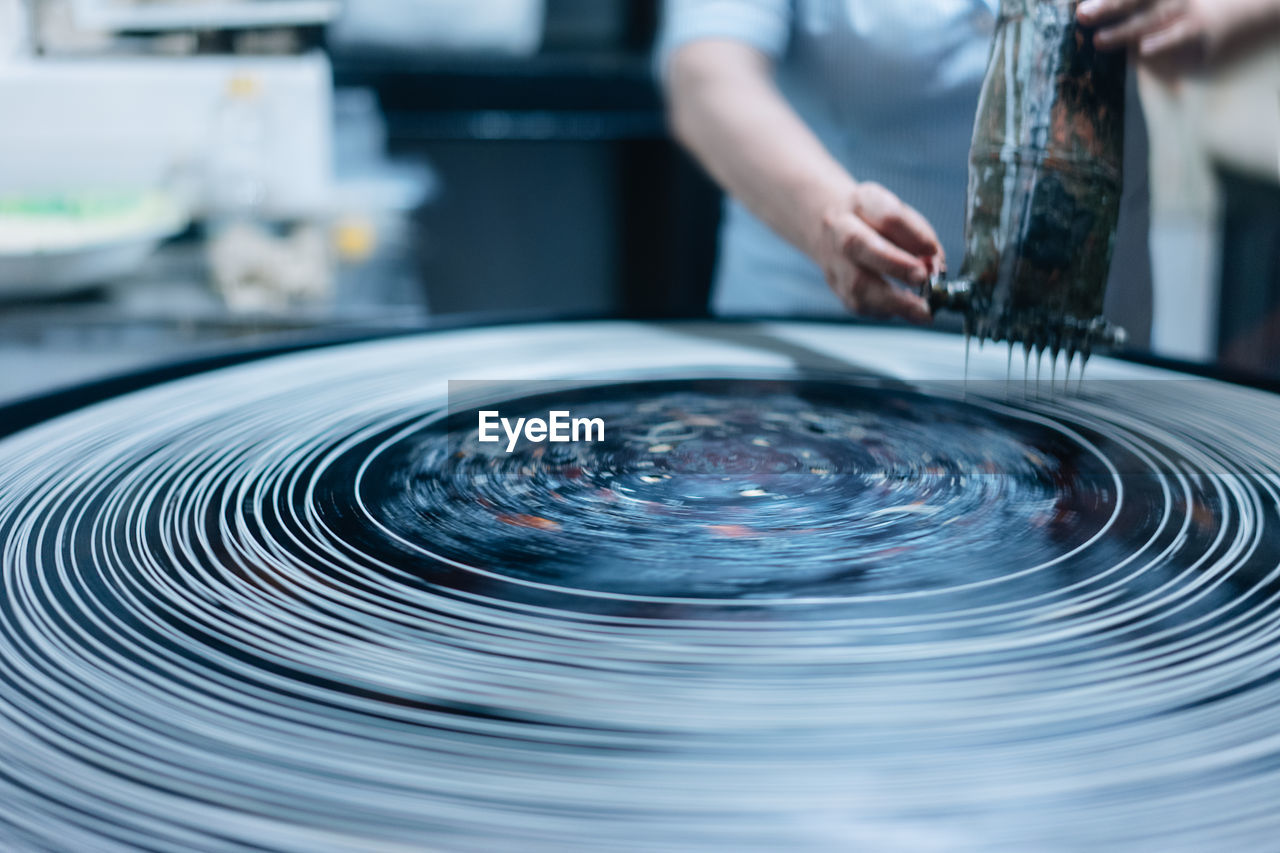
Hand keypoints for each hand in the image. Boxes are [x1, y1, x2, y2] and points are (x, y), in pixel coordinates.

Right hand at [811, 181, 940, 323]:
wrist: (827, 224)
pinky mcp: (834, 285)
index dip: (913, 234)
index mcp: (861, 203)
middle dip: (895, 265)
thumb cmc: (871, 219)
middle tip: (922, 278)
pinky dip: (884, 311)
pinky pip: (857, 303)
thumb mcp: (897, 211)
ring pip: (855, 284)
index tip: (933, 250)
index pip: (887, 216)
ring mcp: (833, 259)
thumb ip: (918, 236)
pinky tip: (902, 311)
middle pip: (859, 245)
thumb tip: (934, 266)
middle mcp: (840, 229)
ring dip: (893, 301)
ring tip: (921, 311)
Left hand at [1078, 0, 1279, 69]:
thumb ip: (1141, 5)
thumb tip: (1095, 11)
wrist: (1255, 0)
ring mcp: (1191, 7)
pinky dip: (1164, 41)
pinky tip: (1145, 49)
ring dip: (1125, 31)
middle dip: (1109, 6)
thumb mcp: (1166, 0)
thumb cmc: (1199, 2)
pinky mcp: (1207, 28)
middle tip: (1080, 15)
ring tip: (1098, 42)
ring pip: (1153, 18)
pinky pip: (1182, 36)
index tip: (1072, 4)